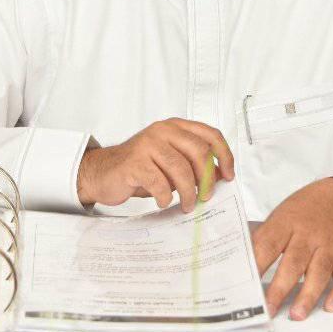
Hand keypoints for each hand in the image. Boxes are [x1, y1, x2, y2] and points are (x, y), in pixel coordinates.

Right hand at [77, 118, 234, 212]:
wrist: (103, 172)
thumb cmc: (141, 168)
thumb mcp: (172, 164)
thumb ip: (195, 165)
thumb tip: (221, 176)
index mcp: (175, 127)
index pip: (210, 135)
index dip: (224, 155)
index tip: (229, 176)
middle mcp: (163, 130)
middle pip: (199, 151)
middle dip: (207, 178)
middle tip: (206, 196)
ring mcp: (148, 144)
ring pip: (181, 169)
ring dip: (188, 193)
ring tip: (186, 205)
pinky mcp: (134, 162)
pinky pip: (160, 183)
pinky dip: (165, 197)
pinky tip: (162, 201)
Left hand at [251, 177, 332, 319]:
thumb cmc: (304, 208)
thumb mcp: (280, 214)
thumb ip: (264, 237)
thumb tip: (241, 260)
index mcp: (286, 223)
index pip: (268, 245)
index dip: (257, 265)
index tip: (246, 286)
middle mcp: (308, 235)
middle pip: (293, 263)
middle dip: (280, 288)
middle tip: (268, 308)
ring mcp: (328, 245)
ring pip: (319, 272)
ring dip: (308, 295)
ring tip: (296, 314)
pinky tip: (330, 306)